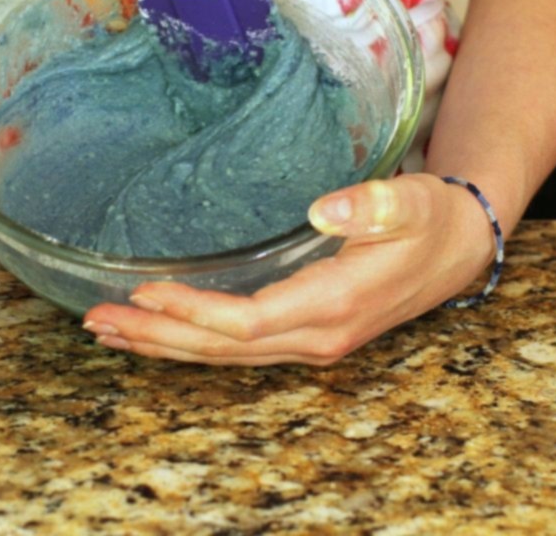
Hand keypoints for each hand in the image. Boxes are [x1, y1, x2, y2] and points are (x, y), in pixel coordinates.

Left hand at [82, 174, 497, 365]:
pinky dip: (191, 342)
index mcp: (335, 305)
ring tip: (107, 330)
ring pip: (225, 355)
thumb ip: (372, 205)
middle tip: (96, 320)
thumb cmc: (431, 219)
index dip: (194, 311)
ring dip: (164, 344)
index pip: (249, 321)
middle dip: (158, 336)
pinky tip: (158, 331)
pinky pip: (237, 347)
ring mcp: (310, 342)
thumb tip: (324, 210)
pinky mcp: (304, 333)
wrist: (460, 247)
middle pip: (223, 348)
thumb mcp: (411, 201)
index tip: (144, 291)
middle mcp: (317, 336)